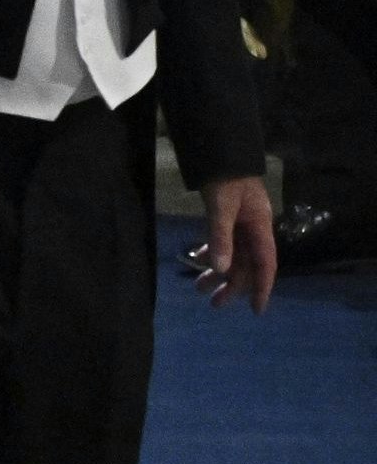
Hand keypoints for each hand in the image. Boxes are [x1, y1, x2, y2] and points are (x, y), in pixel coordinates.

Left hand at [186, 174, 276, 310]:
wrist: (221, 153)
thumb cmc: (226, 178)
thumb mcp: (222, 208)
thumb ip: (221, 237)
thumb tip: (221, 270)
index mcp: (260, 228)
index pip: (265, 265)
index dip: (261, 288)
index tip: (257, 310)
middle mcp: (253, 230)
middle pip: (246, 265)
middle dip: (232, 286)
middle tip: (214, 304)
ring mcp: (241, 225)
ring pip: (233, 256)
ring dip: (218, 273)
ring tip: (200, 289)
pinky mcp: (228, 219)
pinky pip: (223, 243)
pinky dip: (212, 253)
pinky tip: (199, 260)